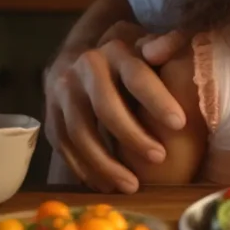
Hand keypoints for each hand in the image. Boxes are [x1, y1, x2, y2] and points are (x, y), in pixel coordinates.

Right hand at [43, 24, 190, 192]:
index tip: (179, 124)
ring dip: (106, 163)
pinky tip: (105, 186)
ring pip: (80, 133)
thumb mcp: (149, 44)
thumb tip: (169, 44)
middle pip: (106, 108)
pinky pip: (63, 146)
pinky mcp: (50, 115)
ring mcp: (61, 92)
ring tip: (132, 185)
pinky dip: (83, 169)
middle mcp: (83, 69)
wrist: (81, 55)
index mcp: (115, 51)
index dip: (157, 100)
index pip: (137, 76)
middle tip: (159, 158)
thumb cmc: (129, 58)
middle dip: (133, 136)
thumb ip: (164, 45)